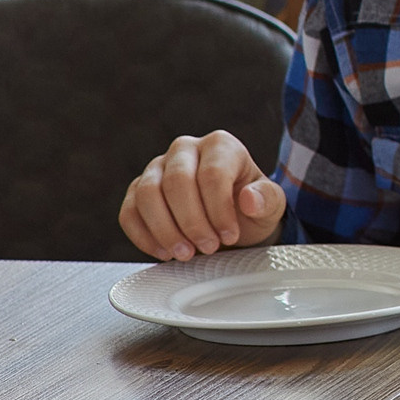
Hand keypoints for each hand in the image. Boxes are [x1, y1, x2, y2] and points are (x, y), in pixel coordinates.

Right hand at [119, 132, 283, 259]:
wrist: (231, 218)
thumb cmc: (250, 206)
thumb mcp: (270, 205)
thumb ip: (266, 200)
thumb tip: (249, 199)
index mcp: (221, 145)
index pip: (212, 174)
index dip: (219, 210)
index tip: (229, 235)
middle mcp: (185, 149)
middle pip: (176, 182)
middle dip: (192, 222)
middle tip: (207, 247)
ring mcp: (157, 167)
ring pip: (147, 194)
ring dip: (165, 230)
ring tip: (186, 254)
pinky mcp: (137, 190)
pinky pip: (129, 211)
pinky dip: (143, 236)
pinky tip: (164, 252)